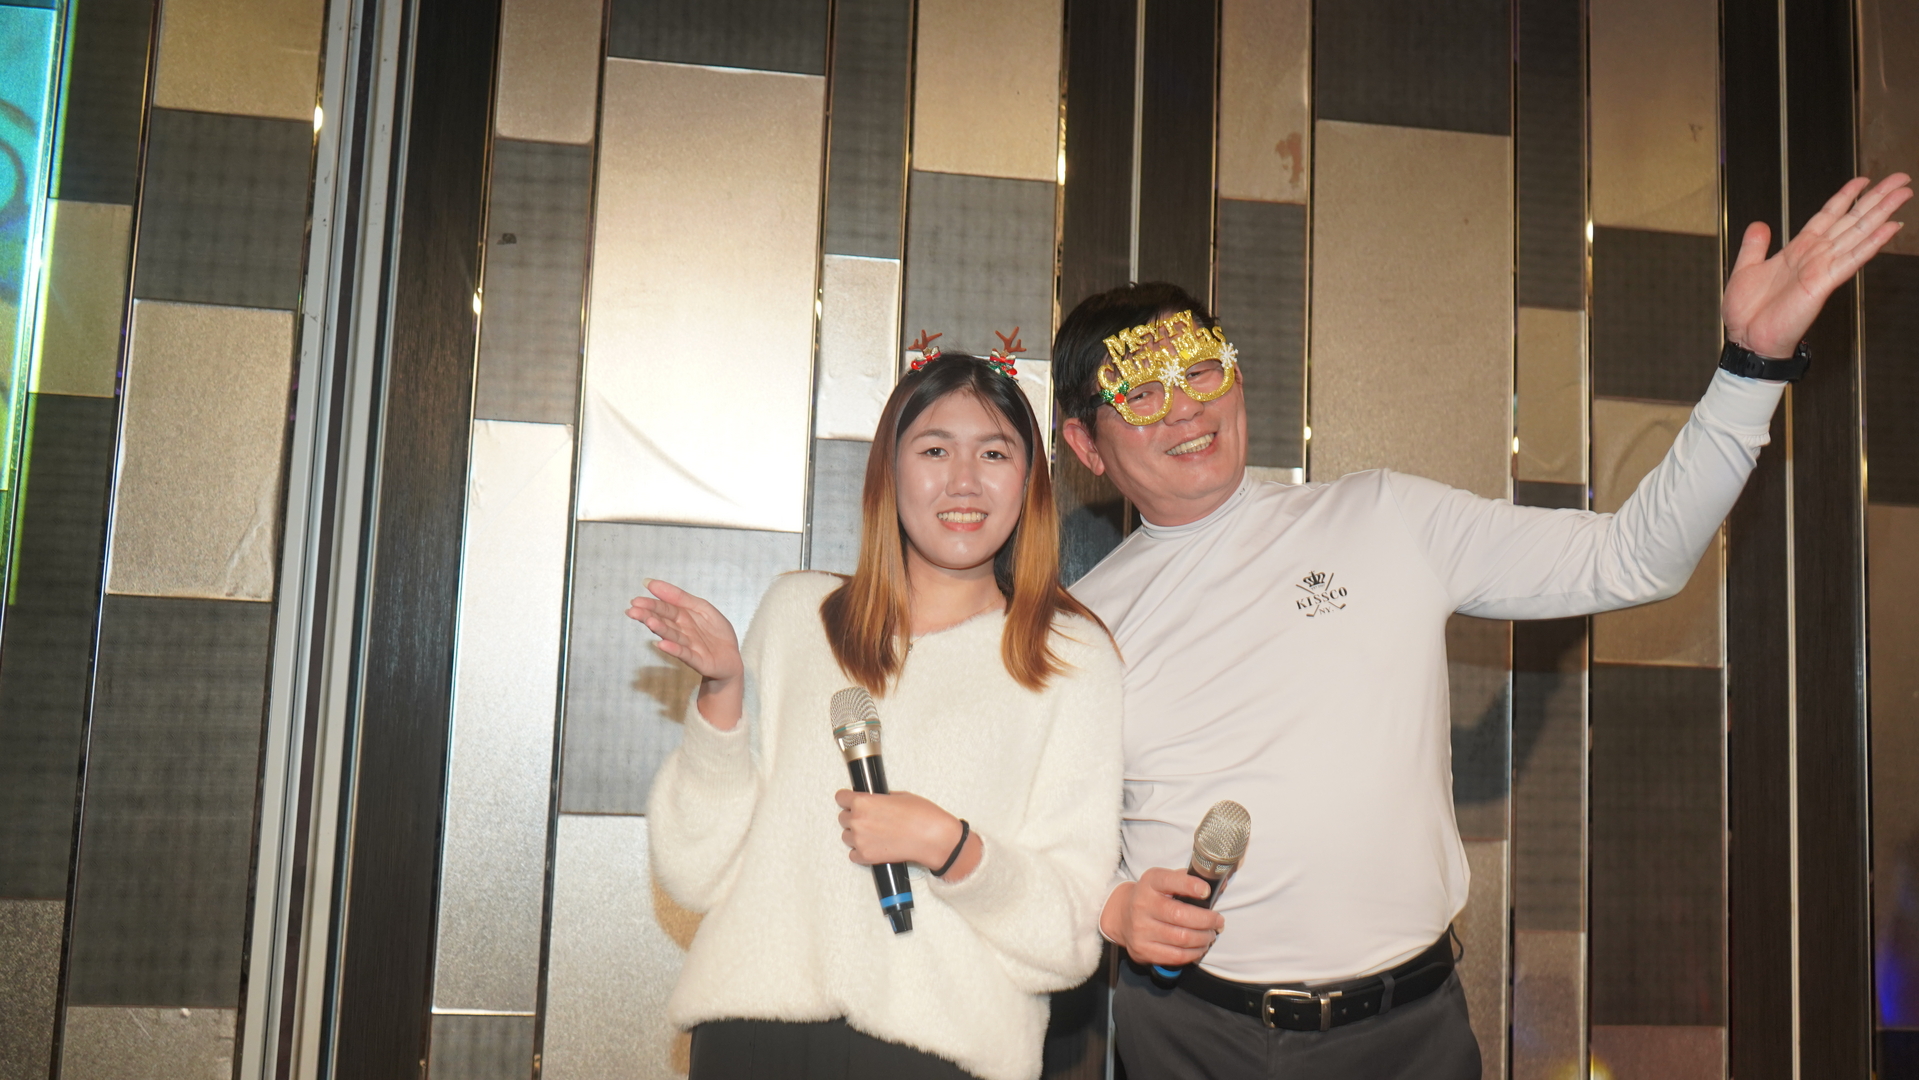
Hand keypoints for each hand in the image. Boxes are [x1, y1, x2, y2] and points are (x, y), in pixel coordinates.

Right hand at [626, 579, 743, 729]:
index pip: (665, 608)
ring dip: (660, 629)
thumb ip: (680, 597)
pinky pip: (685, 654)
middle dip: (648, 615)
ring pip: (672, 636)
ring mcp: (688, 646)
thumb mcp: (702, 608)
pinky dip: (674, 649)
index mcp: (683, 617)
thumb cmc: (715, 632)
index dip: (651, 604)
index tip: (635, 601)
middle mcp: (682, 632)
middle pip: (664, 621)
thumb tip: (652, 583)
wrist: (732, 658)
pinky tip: (662, 644)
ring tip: (648, 621)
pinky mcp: (697, 660)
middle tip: (632, 611)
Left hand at [835, 790, 975, 878]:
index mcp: (863, 802)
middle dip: (854, 817)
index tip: (851, 802)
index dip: (848, 799)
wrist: (932, 838)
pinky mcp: (866, 857)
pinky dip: (861, 852)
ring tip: (874, 834)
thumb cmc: (921, 815)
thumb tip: (875, 801)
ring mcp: (860, 840)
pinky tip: (875, 847)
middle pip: (842, 818)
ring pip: (846, 836)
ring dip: (856, 835)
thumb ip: (880, 798)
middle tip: (870, 819)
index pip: (840, 797)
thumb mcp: (899, 796)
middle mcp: (857, 820)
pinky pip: (853, 854)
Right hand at [1099, 867, 1223, 967]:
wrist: (1122, 916)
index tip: (1207, 891)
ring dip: (1203, 938)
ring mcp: (1140, 930)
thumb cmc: (1154, 897)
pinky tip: (1200, 947)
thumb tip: (1219, 884)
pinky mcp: (1142, 950)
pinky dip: (1194, 953)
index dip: (1190, 886)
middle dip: (1207, 920)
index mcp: (1150, 883)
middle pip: (1180, 915)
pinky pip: (1176, 956)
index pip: (1170, 881)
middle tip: (1218, 921)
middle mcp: (1142, 905)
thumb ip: (1189, 880)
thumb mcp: (1165, 881)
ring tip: (1210, 934)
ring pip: (1182, 938)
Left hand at [1723, 173, 1910, 357]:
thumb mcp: (1744, 270)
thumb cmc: (1747, 314)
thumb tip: (1759, 224)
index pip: (1827, 216)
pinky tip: (1889, 229)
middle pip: (1851, 219)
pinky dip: (1871, 244)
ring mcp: (1822, 268)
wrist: (1746, 340)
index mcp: (1797, 250)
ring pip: (1858, 233)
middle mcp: (1814, 256)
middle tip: (1900, 179)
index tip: (1863, 180)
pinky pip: (1851, 259)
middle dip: (1876, 198)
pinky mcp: (1823, 283)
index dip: (1845, 197)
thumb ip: (1754, 246)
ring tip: (1903, 194)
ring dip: (1881, 213)